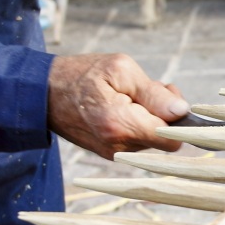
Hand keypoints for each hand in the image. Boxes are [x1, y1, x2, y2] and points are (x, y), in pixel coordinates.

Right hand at [47, 53, 189, 158]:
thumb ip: (154, 93)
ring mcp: (113, 154)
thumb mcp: (121, 70)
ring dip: (150, 117)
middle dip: (164, 113)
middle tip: (148, 88)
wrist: (42, 93)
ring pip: (152, 139)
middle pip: (164, 139)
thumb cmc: (81, 75)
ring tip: (130, 95)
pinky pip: (138, 140)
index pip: (172, 140)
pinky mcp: (110, 153)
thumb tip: (182, 111)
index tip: (170, 98)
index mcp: (121, 126)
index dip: (179, 119)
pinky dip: (137, 124)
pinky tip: (122, 106)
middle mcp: (119, 147)